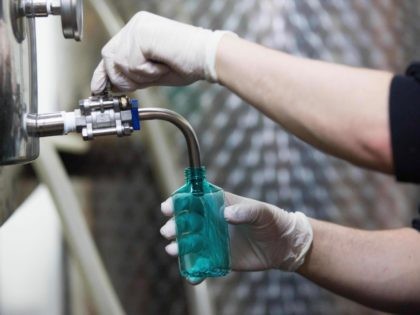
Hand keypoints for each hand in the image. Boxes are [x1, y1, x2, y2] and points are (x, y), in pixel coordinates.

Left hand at [91, 11, 233, 92]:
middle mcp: (135, 26)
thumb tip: (111, 86)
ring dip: (139, 75)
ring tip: (160, 68)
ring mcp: (137, 28)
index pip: (111, 53)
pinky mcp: (141, 35)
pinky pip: (131, 64)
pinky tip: (161, 64)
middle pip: (109, 58)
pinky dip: (147, 72)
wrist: (207, 57)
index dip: (103, 73)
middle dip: (123, 77)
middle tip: (147, 78)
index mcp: (138, 31)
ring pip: (119, 64)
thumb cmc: (187, 63)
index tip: (98, 89)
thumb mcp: (152, 73)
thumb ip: (132, 76)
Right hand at [160, 192, 312, 275]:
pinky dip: (194, 271)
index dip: (178, 201)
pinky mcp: (217, 258)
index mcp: (218, 203)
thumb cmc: (272, 221)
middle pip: (186, 221)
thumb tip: (225, 214)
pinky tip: (191, 276)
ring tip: (174, 250)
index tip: (168, 207)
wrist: (283, 246)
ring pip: (189, 242)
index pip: (193, 199)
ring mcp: (213, 240)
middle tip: (169, 231)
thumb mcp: (261, 213)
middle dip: (175, 225)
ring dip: (179, 246)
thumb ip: (245, 211)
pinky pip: (201, 264)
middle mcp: (211, 220)